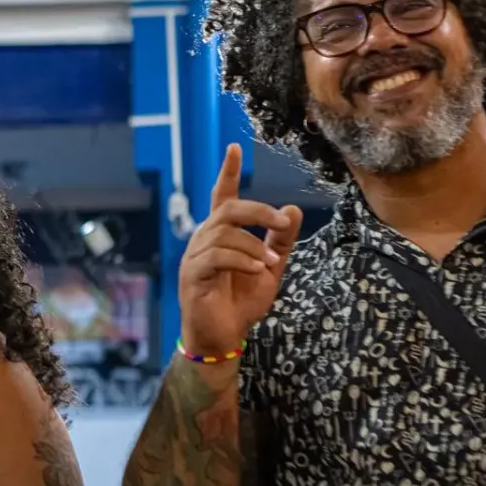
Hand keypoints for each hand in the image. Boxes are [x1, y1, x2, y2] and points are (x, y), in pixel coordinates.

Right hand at [177, 144, 302, 359]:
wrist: (225, 337)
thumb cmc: (241, 302)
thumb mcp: (270, 267)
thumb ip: (280, 239)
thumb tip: (293, 209)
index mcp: (222, 235)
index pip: (223, 196)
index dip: (228, 172)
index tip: (234, 148)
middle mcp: (204, 240)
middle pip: (227, 209)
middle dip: (257, 210)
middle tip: (280, 221)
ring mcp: (195, 257)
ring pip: (223, 233)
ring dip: (252, 244)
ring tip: (268, 261)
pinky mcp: (192, 276)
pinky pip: (215, 257)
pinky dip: (240, 260)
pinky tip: (255, 269)